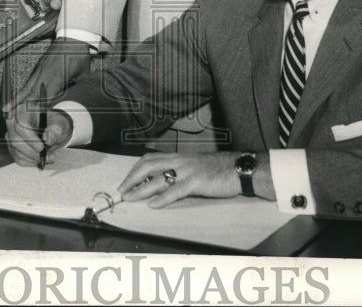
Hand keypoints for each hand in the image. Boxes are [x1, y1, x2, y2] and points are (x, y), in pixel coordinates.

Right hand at [2, 32, 92, 118]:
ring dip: (16, 103)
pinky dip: (18, 95)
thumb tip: (73, 103)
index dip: (38, 111)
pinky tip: (11, 104)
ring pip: (25, 90)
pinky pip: (26, 84)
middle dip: (21, 111)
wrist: (73, 37)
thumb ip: (74, 90)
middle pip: (30, 96)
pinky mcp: (37, 69)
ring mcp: (39, 70)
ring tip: (7, 114)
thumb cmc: (79, 55)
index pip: (44, 97)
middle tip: (14, 123)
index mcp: (56, 76)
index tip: (33, 124)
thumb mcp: (81, 76)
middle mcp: (44, 74)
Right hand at [5, 103, 71, 166]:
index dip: (29, 137)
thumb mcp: (60, 123)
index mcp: (24, 111)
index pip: (20, 124)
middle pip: (14, 139)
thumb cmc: (54, 123)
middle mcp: (14, 122)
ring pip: (16, 150)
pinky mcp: (13, 148)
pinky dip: (30, 162)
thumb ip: (56, 130)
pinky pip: (18, 158)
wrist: (53, 130)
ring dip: (33, 158)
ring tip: (48, 157)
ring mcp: (11, 136)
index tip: (41, 147)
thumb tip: (48, 139)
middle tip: (46, 156)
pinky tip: (40, 160)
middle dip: (31, 151)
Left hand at [117, 152, 243, 207]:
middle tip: (122, 191)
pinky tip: (153, 205)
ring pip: (159, 178)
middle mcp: (180, 161)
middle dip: (132, 178)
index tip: (125, 182)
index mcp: (178, 157)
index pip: (150, 159)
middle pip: (148, 166)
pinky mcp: (197, 182)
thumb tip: (162, 181)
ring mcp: (188, 171)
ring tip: (130, 198)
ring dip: (141, 189)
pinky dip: (162, 198)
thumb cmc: (218, 169)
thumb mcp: (194, 166)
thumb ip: (179, 171)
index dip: (135, 170)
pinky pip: (176, 190)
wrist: (238, 168)